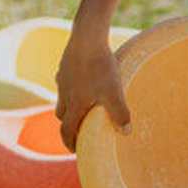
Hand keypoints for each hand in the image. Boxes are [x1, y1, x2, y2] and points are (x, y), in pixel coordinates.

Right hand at [55, 29, 130, 151]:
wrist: (86, 37)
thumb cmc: (101, 67)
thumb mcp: (114, 93)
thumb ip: (120, 114)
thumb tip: (126, 133)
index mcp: (75, 104)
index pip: (67, 130)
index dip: (70, 142)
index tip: (75, 150)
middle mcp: (64, 94)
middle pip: (62, 116)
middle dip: (69, 126)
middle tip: (79, 131)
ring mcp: (62, 79)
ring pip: (62, 99)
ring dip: (69, 108)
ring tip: (81, 108)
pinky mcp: (64, 66)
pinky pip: (65, 82)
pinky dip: (71, 89)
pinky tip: (82, 83)